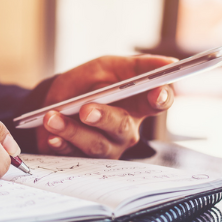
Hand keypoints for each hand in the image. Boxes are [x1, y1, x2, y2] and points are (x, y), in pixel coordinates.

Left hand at [37, 55, 175, 158]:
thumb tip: (169, 63)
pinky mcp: (85, 159)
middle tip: (85, 110)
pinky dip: (61, 144)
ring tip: (52, 118)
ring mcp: (107, 147)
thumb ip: (137, 66)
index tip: (156, 94)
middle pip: (122, 127)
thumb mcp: (108, 67)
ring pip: (96, 144)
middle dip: (103, 117)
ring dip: (72, 130)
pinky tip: (52, 137)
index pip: (159, 102)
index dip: (161, 98)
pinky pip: (74, 155)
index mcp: (137, 104)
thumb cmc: (87, 83)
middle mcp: (126, 129)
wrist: (54, 101)